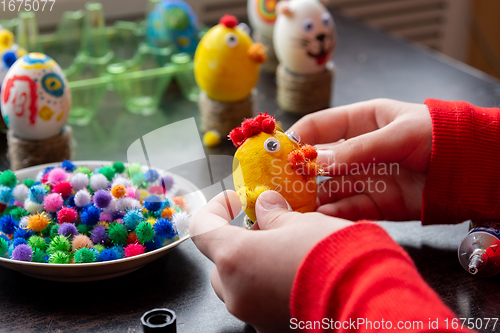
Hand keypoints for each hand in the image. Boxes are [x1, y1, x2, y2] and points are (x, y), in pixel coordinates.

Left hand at [190, 190, 351, 332]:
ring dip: (252, 266)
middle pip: (219, 264)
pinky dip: (269, 288)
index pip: (202, 229)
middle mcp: (237, 293)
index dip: (215, 209)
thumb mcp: (301, 222)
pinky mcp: (273, 329)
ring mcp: (254, 316)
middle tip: (264, 227)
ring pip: (238, 287)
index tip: (233, 201)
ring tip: (283, 251)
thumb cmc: (333, 256)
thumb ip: (274, 215)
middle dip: (236, 242)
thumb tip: (265, 206)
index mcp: (235, 258)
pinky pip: (260, 305)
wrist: (368, 298)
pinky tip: (295, 275)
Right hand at [289, 98, 431, 220]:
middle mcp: (358, 151)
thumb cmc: (440, 136)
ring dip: (310, 197)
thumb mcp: (398, 134)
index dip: (296, 137)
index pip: (318, 126)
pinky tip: (317, 218)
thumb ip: (357, 150)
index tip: (276, 151)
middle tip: (275, 185)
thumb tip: (316, 162)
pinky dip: (331, 214)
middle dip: (297, 173)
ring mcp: (366, 178)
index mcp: (361, 122)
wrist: (475, 169)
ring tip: (289, 207)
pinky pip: (347, 209)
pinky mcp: (376, 203)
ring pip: (329, 188)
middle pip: (318, 162)